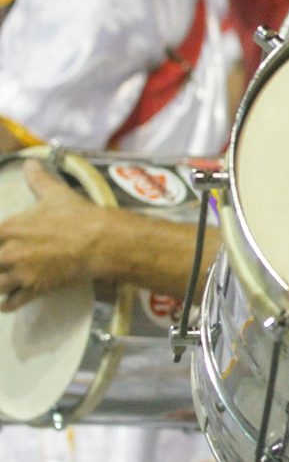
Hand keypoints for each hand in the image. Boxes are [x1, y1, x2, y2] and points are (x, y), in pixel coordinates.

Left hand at [0, 160, 105, 311]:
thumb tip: (29, 162)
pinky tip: (6, 300)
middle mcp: (8, 253)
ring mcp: (20, 273)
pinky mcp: (34, 289)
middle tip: (3, 259)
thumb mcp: (56, 193)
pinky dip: (6, 303)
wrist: (102, 241)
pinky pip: (10, 303)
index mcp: (8, 229)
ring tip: (3, 278)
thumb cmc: (78, 216)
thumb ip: (38, 179)